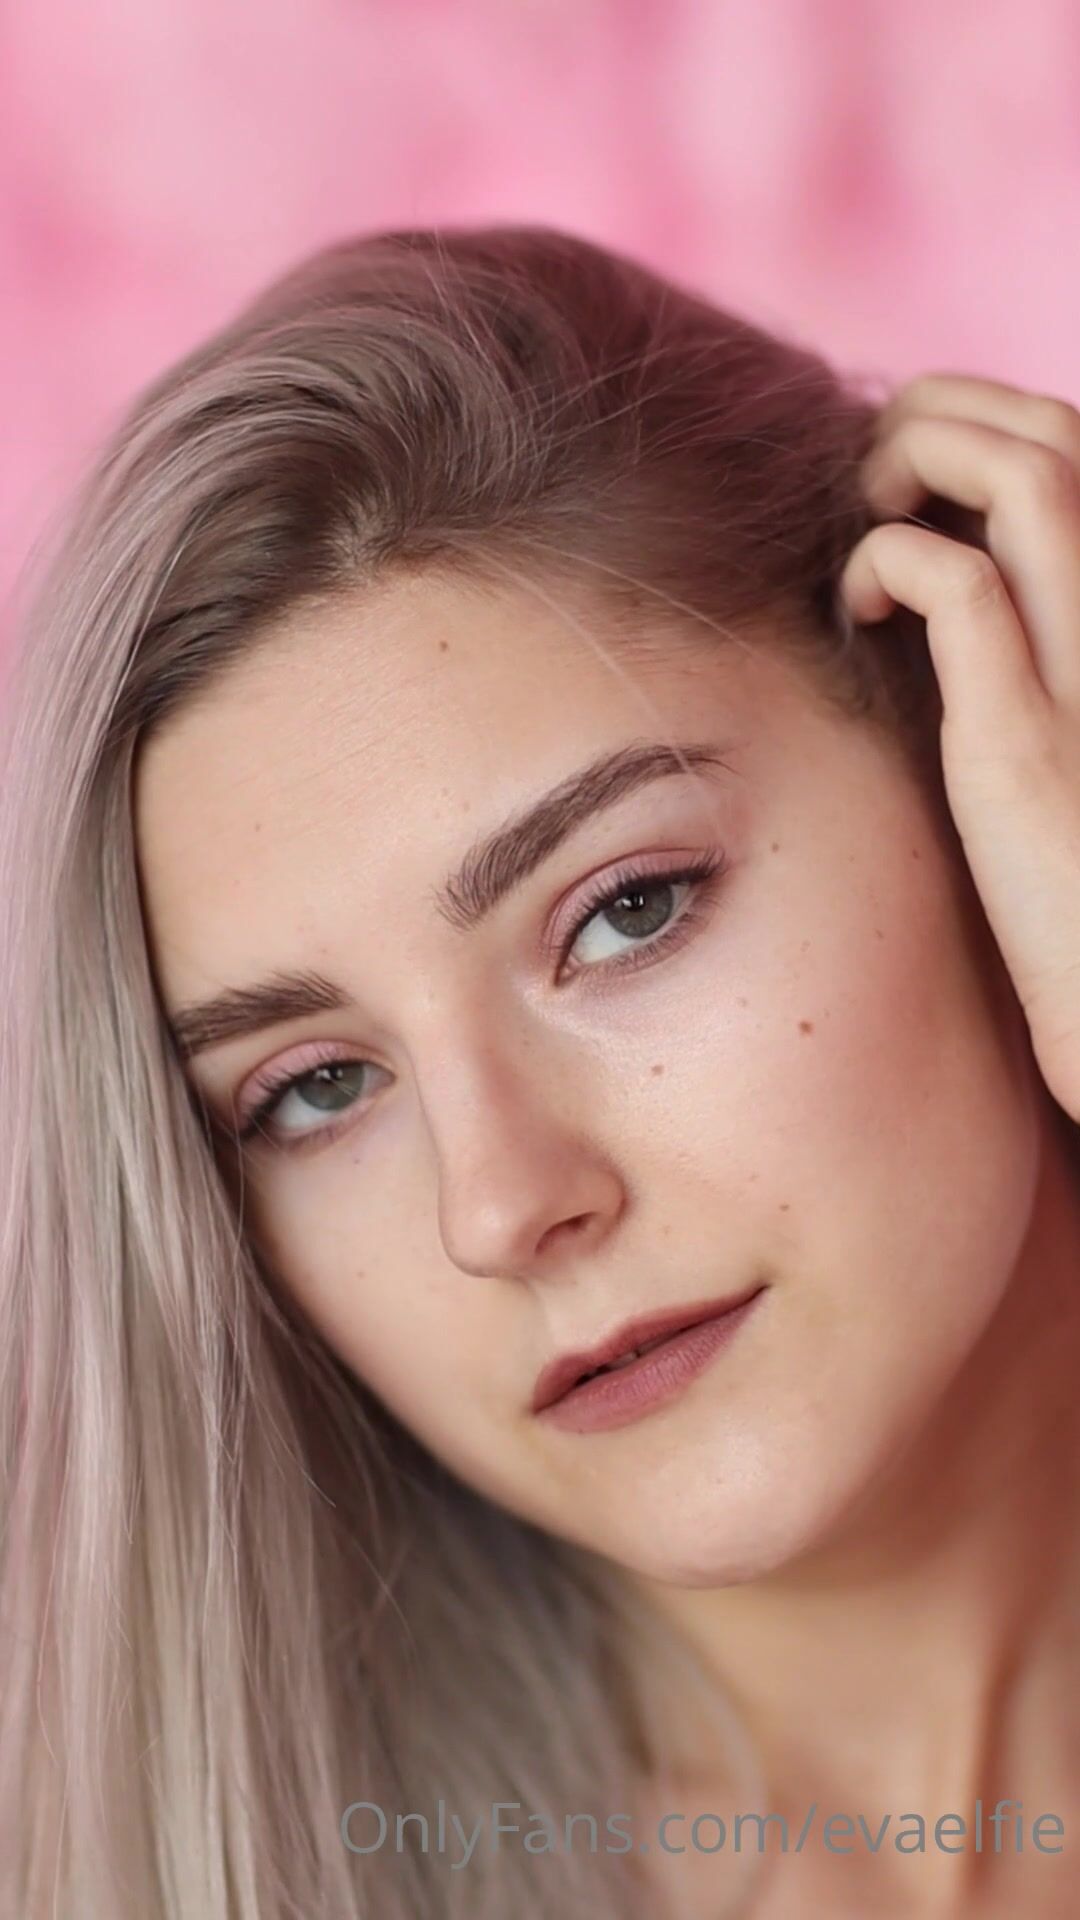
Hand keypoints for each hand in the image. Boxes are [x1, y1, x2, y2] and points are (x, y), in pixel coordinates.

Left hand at [838, 373, 1079, 1124]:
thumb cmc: (1068, 869)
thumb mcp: (1048, 718)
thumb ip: (1016, 634)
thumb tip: (933, 557)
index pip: (1070, 444)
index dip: (982, 423)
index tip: (909, 477)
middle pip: (1054, 427)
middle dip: (946, 408)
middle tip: (874, 475)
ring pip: (1029, 468)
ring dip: (923, 455)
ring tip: (868, 511)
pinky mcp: (1025, 739)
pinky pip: (958, 585)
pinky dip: (888, 562)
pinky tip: (859, 605)